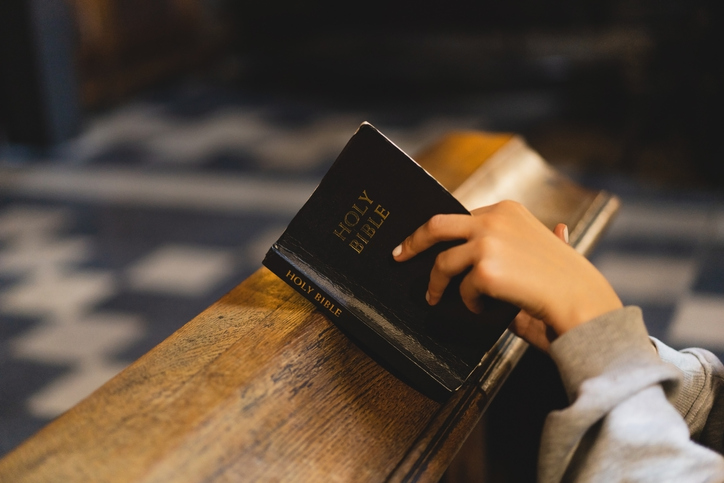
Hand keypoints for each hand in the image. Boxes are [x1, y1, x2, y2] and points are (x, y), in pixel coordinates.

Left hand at [392, 200, 621, 348]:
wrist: (584, 302)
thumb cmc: (567, 280)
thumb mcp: (546, 244)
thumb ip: (527, 237)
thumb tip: (531, 236)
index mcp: (506, 210)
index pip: (462, 217)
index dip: (443, 233)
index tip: (427, 243)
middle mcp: (494, 219)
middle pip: (436, 225)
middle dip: (413, 241)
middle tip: (400, 255)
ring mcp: (487, 243)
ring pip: (443, 262)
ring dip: (437, 283)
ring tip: (436, 297)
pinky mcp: (484, 270)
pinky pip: (461, 290)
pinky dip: (469, 302)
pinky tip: (484, 308)